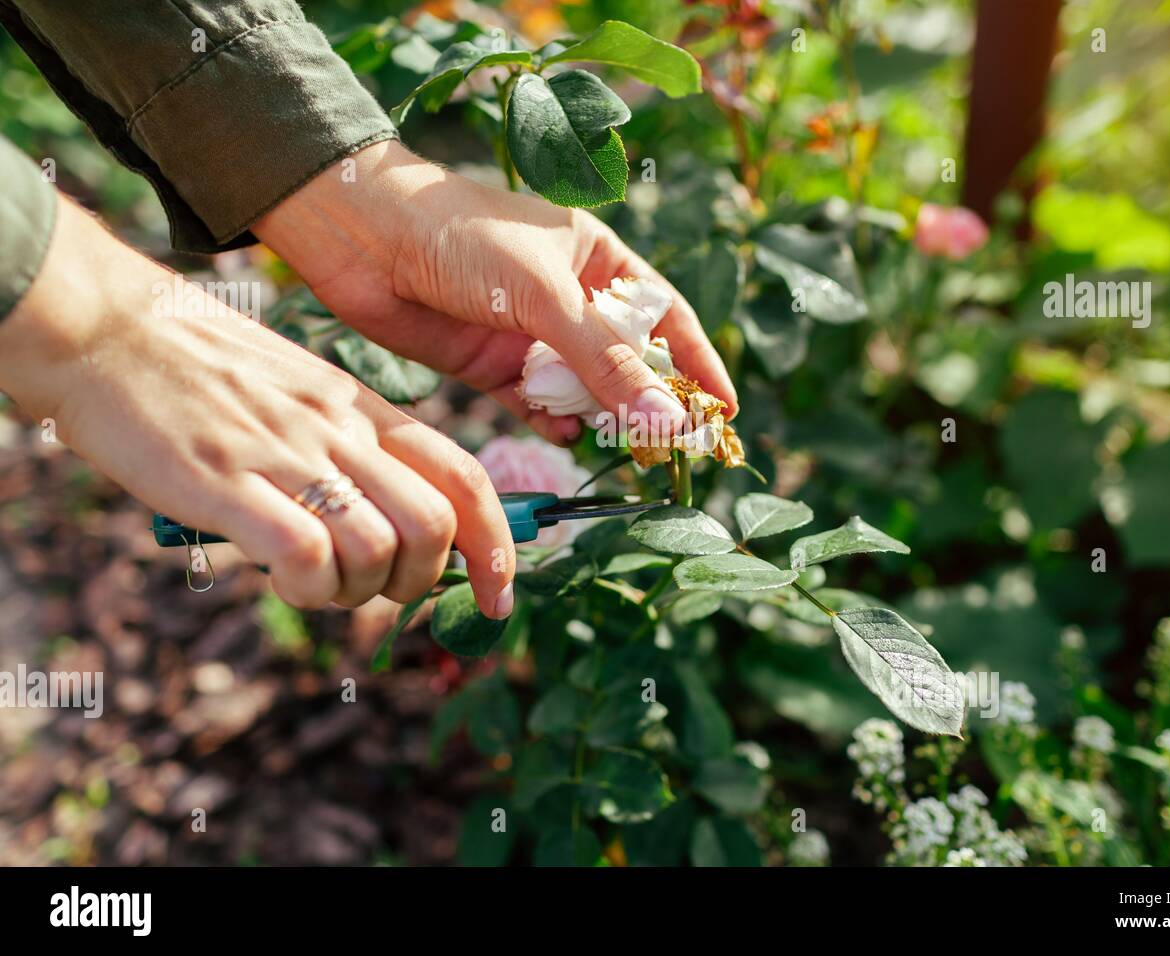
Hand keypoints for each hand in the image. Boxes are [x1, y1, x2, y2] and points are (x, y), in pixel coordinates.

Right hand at [0, 197, 515, 615]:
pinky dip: (306, 589)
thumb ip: (341, 447)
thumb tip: (375, 522)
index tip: (498, 595)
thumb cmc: (193, 365)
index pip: (463, 475)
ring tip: (313, 582)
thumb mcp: (295, 391)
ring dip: (357, 592)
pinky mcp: (227, 481)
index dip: (496, 544)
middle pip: (434, 524)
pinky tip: (280, 577)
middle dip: (419, 582)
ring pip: (380, 549)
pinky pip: (306, 556)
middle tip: (373, 589)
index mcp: (360, 407)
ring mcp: (286, 453)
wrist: (102, 325)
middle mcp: (338, 429)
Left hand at [253, 140, 738, 445]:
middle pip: (628, 360)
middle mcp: (570, 299)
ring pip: (584, 389)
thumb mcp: (547, 293)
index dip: (697, 362)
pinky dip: (553, 423)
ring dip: (604, 417)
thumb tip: (665, 419)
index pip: (666, 317)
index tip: (723, 409)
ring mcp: (530, 336)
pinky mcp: (490, 367)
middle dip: (652, 401)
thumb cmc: (464, 236)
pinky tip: (567, 435)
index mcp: (598, 260)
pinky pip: (536, 405)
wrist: (364, 237)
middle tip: (676, 445)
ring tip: (626, 448)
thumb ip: (604, 360)